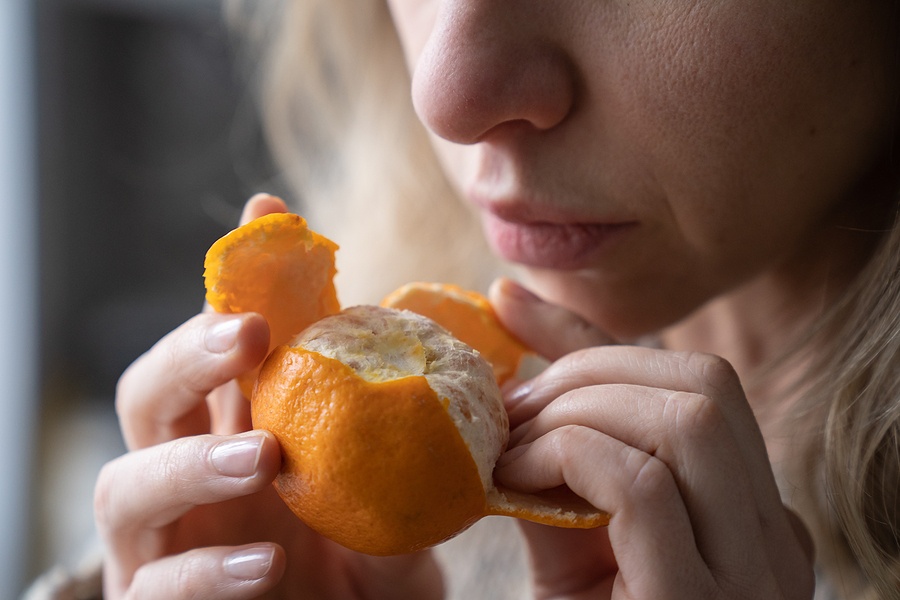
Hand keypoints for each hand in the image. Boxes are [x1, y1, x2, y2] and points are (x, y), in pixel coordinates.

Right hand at [94, 195, 441, 599]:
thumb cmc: (363, 573)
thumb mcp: (390, 503)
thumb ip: (395, 449)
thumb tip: (442, 367)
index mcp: (238, 432)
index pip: (221, 348)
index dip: (236, 282)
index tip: (267, 214)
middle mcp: (189, 478)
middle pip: (147, 394)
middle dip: (188, 353)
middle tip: (250, 334)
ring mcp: (164, 544)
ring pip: (125, 484)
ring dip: (189, 460)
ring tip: (259, 455)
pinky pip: (156, 587)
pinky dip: (205, 569)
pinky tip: (266, 561)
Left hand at [489, 279, 814, 598]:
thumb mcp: (568, 538)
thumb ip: (561, 466)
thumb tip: (514, 376)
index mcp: (752, 516)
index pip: (694, 388)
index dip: (593, 338)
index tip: (510, 304)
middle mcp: (773, 541)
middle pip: (706, 385)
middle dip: (590, 370)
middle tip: (515, 412)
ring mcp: (750, 576)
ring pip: (688, 418)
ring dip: (578, 411)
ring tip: (515, 450)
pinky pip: (641, 481)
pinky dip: (565, 456)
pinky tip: (517, 479)